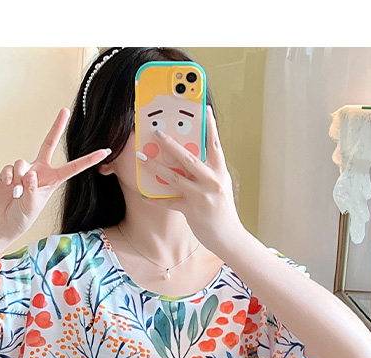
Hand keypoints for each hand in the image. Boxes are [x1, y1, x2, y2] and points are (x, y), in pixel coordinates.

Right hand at [0, 108, 109, 242]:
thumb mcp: (31, 207)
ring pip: (23, 162)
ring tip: (17, 192)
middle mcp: (40, 171)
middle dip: (57, 126)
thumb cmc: (21, 217)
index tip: (105, 151)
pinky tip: (8, 187)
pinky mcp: (10, 171)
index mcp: (53, 180)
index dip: (89, 160)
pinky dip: (9, 178)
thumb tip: (30, 173)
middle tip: (65, 110)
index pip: (73, 167)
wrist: (3, 222)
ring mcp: (24, 169)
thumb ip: (32, 190)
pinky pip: (10, 168)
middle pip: (49, 143)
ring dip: (20, 178)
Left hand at [137, 105, 244, 250]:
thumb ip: (207, 172)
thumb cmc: (222, 210)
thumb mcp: (220, 186)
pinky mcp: (192, 211)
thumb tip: (188, 157)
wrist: (228, 237)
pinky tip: (144, 194)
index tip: (203, 108)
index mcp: (220, 172)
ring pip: (174, 177)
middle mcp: (212, 181)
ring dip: (155, 167)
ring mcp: (201, 196)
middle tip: (156, 132)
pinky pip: (169, 202)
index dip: (210, 126)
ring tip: (141, 157)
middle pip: (189, 158)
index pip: (215, 145)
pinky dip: (156, 199)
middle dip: (170, 144)